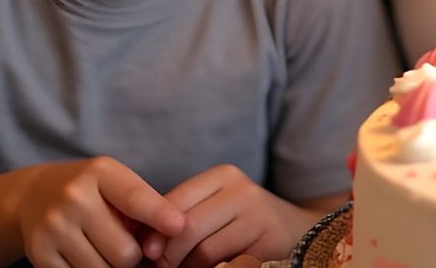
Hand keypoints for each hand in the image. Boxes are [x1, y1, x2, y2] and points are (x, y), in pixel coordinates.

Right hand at [14, 157, 185, 267]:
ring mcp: (53, 229)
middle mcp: (73, 198)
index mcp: (99, 172)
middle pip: (124, 251)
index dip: (160, 215)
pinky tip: (88, 257)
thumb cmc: (91, 189)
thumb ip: (142, 203)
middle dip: (134, 256)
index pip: (135, 198)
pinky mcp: (39, 255)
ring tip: (109, 251)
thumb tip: (172, 233)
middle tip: (131, 247)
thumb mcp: (115, 181)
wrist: (34, 194)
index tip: (179, 227)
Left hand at [153, 164, 310, 267]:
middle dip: (167, 255)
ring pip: (204, 250)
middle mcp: (243, 190)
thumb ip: (183, 216)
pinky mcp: (269, 241)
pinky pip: (227, 264)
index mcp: (224, 176)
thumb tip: (138, 240)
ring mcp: (259, 215)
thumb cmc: (242, 223)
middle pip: (187, 227)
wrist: (297, 231)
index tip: (144, 252)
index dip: (152, 229)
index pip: (175, 201)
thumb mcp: (214, 209)